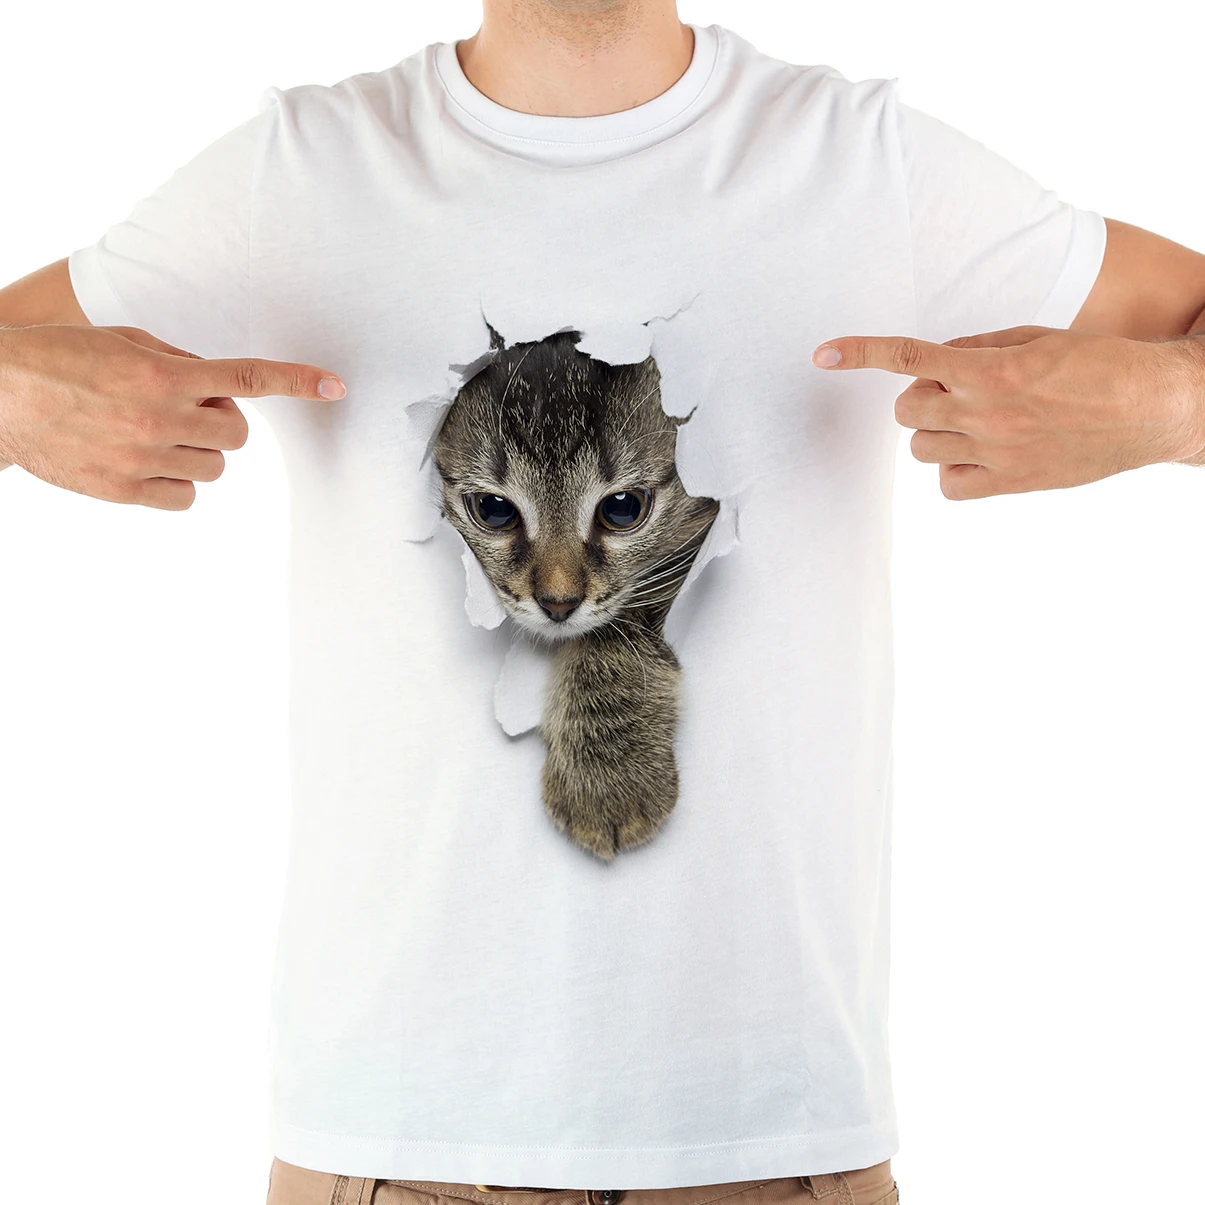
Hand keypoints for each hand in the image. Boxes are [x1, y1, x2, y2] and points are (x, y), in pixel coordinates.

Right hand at [0, 324, 345, 509]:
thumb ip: (180, 362)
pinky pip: (186, 497)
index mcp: (163, 375)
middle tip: (184, 409)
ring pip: (214, 467)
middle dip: (220, 421)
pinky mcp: (124, 490)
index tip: (335, 386)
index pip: (248, 379)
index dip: (298, 381)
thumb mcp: (125, 341)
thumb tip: (221, 389)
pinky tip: (148, 461)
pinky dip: (179, 482)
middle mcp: (159, 418)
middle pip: (237, 434)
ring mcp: (142, 458)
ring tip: (156, 432)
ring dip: (199, 451)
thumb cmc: (64, 359)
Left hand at [811, 326, 1204, 498]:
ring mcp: (997, 453)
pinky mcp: (1011, 483)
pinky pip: (948, 485)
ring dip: (936, 431)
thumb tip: (934, 361)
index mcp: (992, 369)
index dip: (861, 353)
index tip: (824, 353)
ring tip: (976, 419)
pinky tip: (978, 452)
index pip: (910, 357)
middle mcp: (988, 414)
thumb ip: (977, 347)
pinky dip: (952, 469)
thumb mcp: (1036, 337)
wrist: (1154, 406)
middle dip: (920, 395)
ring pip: (921, 448)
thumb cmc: (1099, 363)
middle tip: (955, 389)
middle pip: (907, 409)